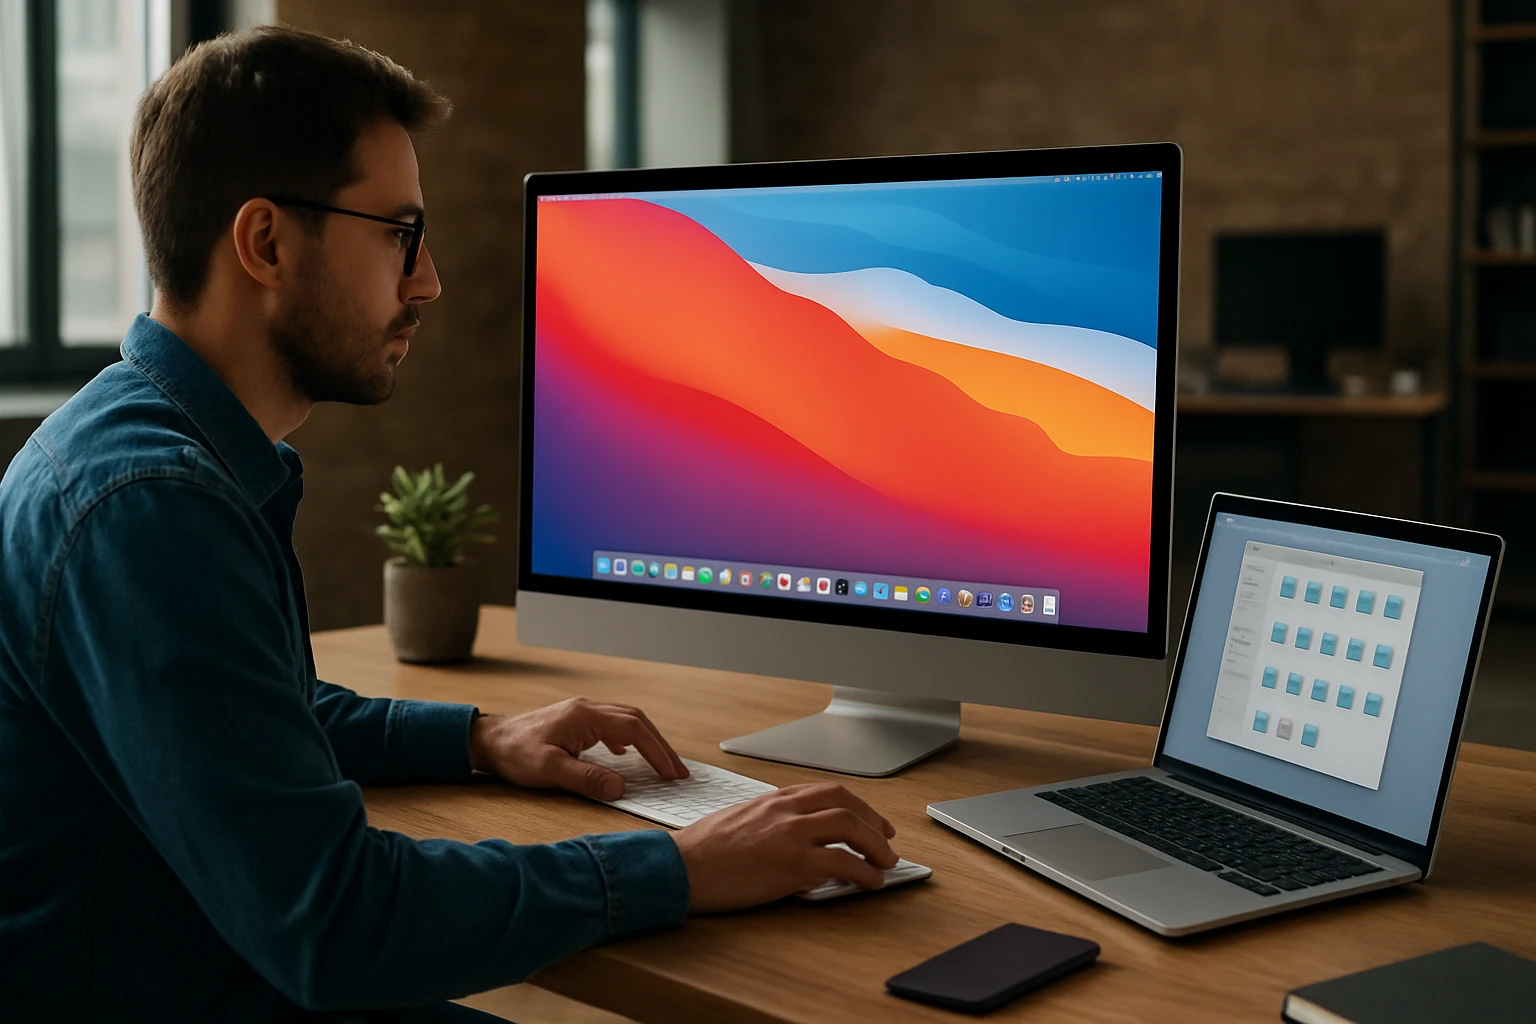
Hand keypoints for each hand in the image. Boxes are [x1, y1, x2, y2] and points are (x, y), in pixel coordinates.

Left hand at [468, 697, 687, 798]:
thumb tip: (619, 787)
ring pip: (627, 720)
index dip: (656, 750)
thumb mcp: (549, 771)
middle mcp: (587, 708)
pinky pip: (613, 724)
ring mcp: (582, 712)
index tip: (672, 771)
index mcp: (584, 716)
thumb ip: (586, 778)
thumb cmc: (515, 754)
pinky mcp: (577, 719)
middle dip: (659, 745)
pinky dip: (629, 738)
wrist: (488, 741)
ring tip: (661, 764)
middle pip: (636, 720)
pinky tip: (627, 754)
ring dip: (647, 740)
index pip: (633, 728)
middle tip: (677, 771)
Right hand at [672, 782, 899, 911]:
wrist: (680, 868)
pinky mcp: (791, 865)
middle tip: (888, 840)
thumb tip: (796, 831)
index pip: (828, 791)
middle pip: (846, 804)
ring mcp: (790, 836)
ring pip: (850, 828)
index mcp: (774, 799)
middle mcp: (786, 811)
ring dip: (876, 846)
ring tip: (886, 863)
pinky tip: (871, 883)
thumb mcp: (741, 818)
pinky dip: (864, 873)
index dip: (857, 805)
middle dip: (874, 822)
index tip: (871, 819)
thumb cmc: (703, 850)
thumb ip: (771, 818)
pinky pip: (842, 864)